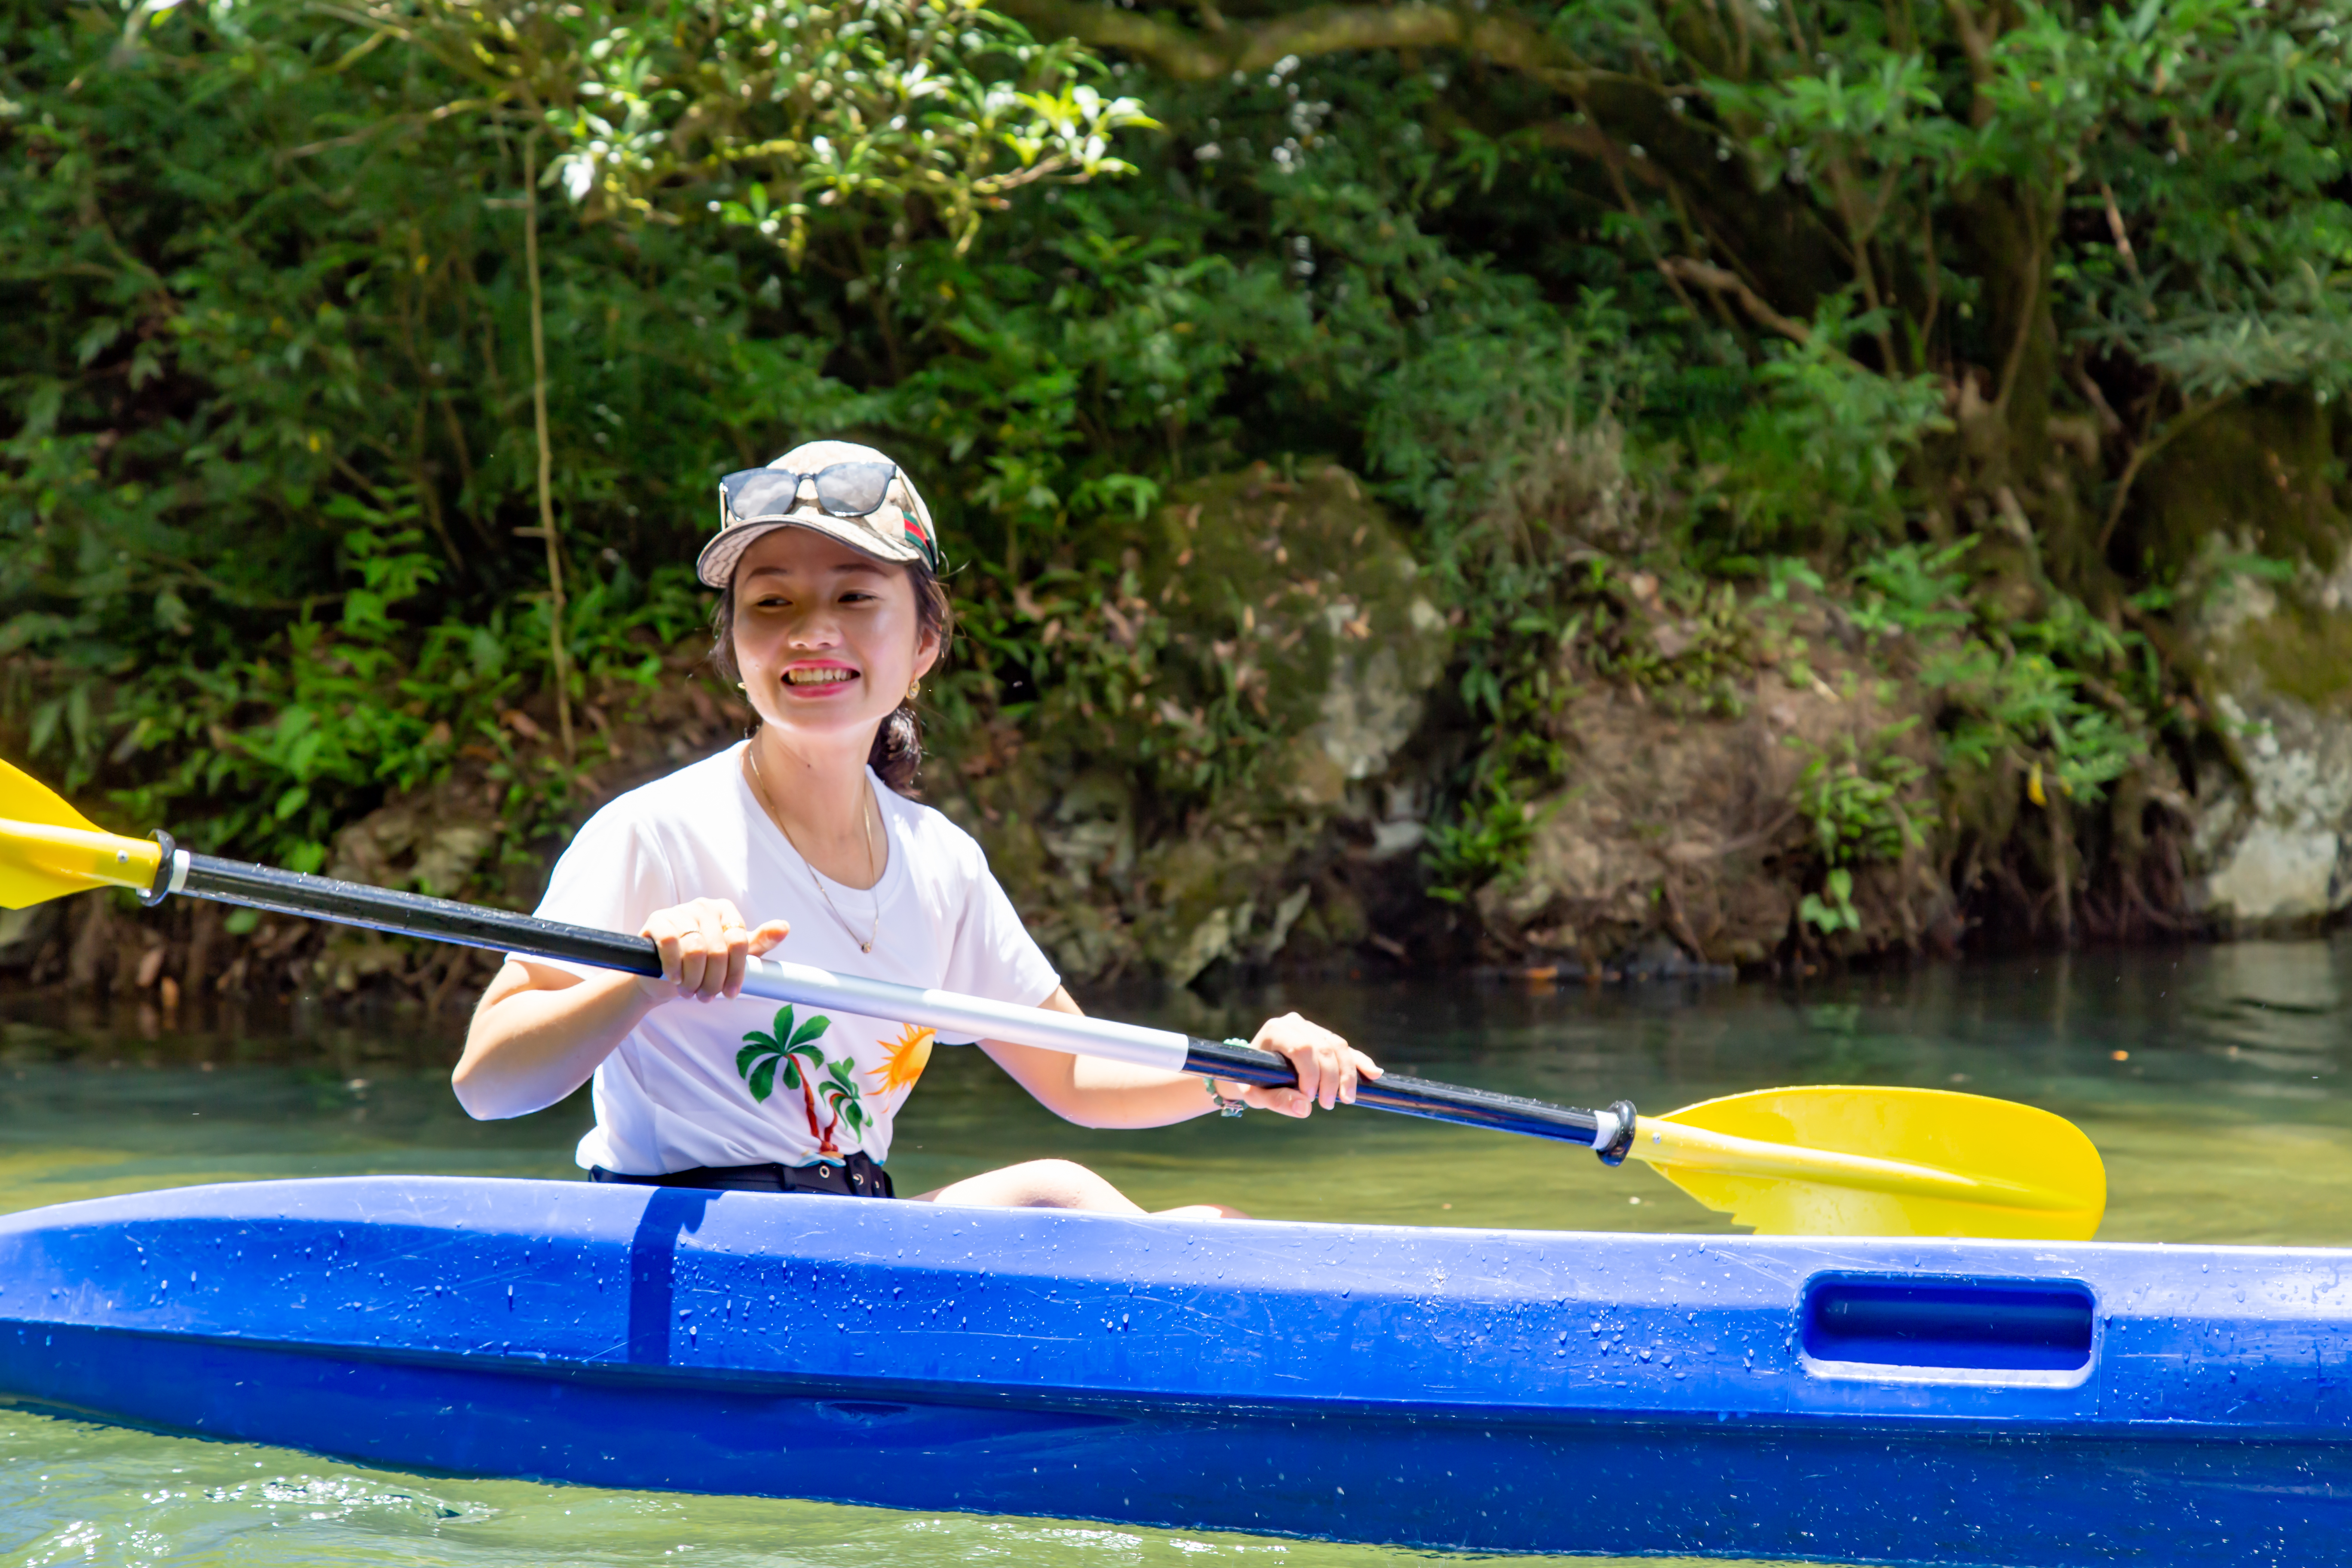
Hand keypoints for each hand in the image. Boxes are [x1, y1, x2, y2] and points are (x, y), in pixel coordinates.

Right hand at [639, 898, 788, 1003]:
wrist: (664, 973)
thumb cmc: (703, 964)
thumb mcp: (733, 955)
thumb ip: (758, 942)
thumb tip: (784, 927)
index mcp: (727, 911)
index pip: (740, 942)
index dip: (736, 973)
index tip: (730, 994)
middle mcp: (705, 906)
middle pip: (718, 950)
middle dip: (713, 981)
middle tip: (706, 996)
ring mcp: (680, 911)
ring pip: (695, 950)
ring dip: (693, 979)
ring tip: (690, 992)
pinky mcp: (658, 920)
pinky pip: (670, 944)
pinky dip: (673, 967)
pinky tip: (675, 979)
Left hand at [1220, 1012, 1381, 1118]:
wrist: (1253, 1070)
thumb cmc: (1252, 1082)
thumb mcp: (1256, 1095)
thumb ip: (1277, 1101)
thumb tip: (1305, 1108)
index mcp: (1276, 1030)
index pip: (1302, 1048)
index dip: (1312, 1074)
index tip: (1310, 1098)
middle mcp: (1295, 1023)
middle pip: (1324, 1048)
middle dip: (1331, 1079)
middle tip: (1329, 1105)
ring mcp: (1311, 1028)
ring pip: (1339, 1046)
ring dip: (1347, 1074)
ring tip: (1348, 1098)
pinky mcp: (1324, 1037)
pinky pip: (1345, 1048)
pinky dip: (1359, 1062)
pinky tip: (1374, 1074)